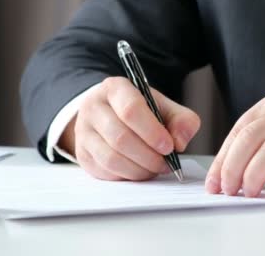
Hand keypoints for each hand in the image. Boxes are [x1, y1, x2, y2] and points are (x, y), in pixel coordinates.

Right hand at [59, 77, 200, 180]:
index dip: (152, 132)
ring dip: (139, 170)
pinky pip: (105, 172)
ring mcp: (84, 132)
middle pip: (120, 138)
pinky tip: (140, 171)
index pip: (131, 109)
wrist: (111, 115)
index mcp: (115, 88)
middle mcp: (94, 107)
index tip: (169, 147)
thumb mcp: (164, 107)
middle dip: (149, 156)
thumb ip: (181, 120)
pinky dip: (127, 176)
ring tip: (155, 168)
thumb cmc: (140, 111)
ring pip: (111, 158)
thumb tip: (180, 142)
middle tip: (166, 163)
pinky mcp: (82, 154)